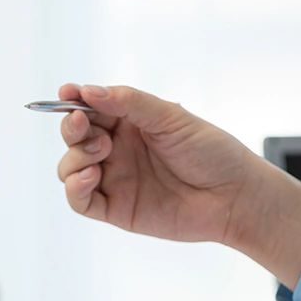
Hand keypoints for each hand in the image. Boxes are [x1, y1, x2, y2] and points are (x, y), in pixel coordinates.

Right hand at [54, 83, 300, 288]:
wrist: (234, 196)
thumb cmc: (211, 151)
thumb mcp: (171, 117)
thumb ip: (129, 102)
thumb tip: (88, 91)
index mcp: (129, 122)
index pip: (90, 108)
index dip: (73, 100)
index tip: (66, 94)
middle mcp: (117, 149)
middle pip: (74, 136)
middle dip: (72, 128)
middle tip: (85, 124)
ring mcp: (114, 179)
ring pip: (69, 167)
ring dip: (75, 156)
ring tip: (101, 153)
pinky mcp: (114, 209)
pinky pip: (79, 200)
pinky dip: (75, 187)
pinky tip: (92, 176)